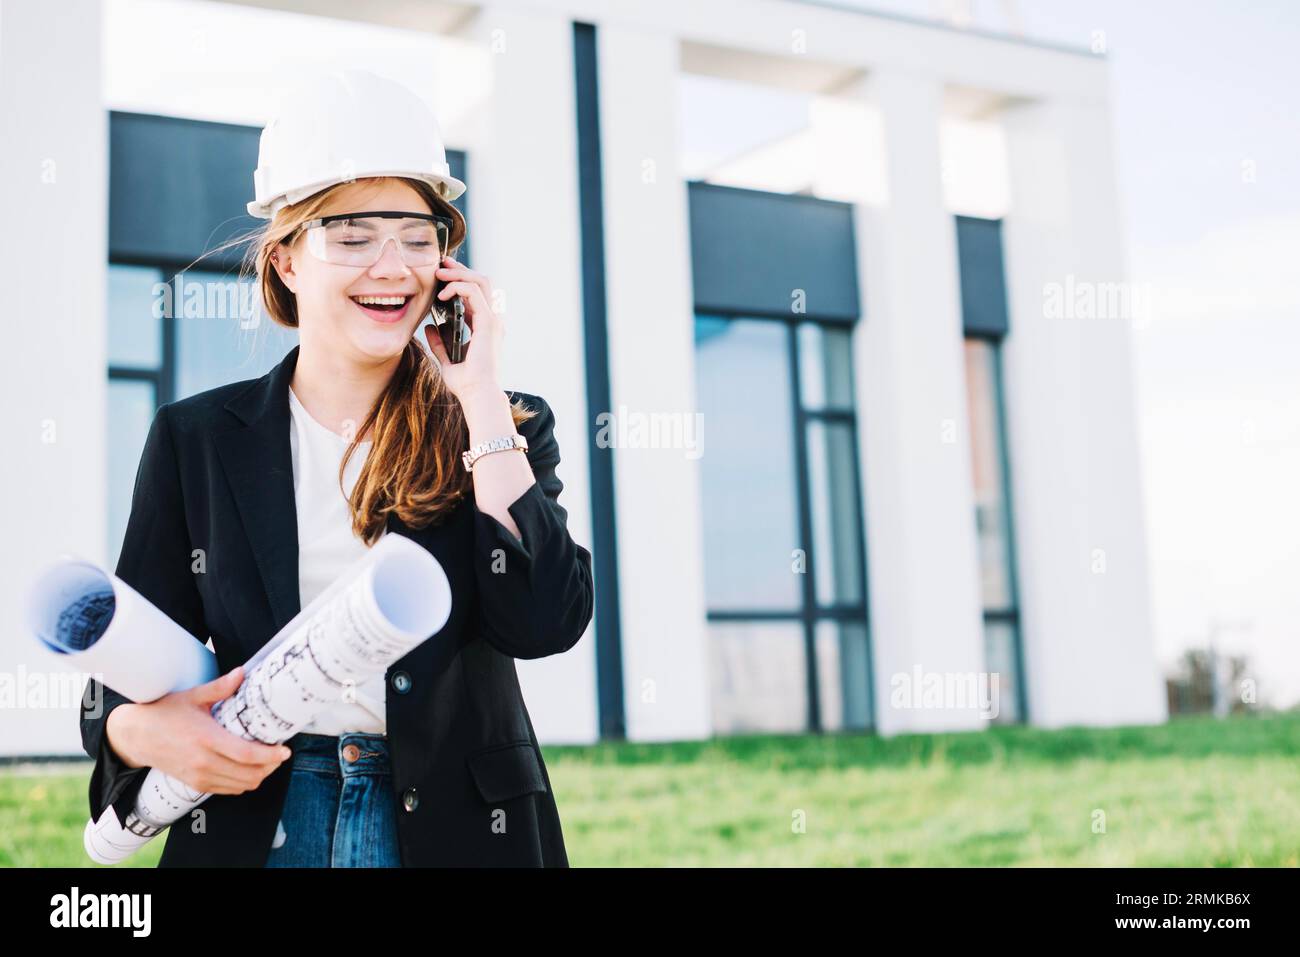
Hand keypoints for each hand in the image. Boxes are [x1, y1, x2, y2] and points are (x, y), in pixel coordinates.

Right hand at [105, 665, 291, 795]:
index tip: (285, 751)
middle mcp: (204, 762)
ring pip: (241, 786)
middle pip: (249, 774)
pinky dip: (243, 783)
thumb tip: (242, 673)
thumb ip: (220, 687)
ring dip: (259, 776)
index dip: (270, 756)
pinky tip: (248, 769)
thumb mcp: (192, 696)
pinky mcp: (195, 784)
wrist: (136, 735)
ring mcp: (199, 776)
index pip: (246, 754)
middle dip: (270, 767)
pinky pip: (228, 790)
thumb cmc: (164, 713)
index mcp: (206, 738)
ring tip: (267, 761)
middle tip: (279, 754)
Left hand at [423, 254, 503, 399]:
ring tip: (440, 272)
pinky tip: (442, 294)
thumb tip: (430, 327)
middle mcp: (492, 320)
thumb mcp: (448, 360)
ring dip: (459, 272)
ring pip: (480, 281)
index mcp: (485, 327)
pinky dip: (457, 287)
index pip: (476, 294)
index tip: (441, 275)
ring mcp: (492, 319)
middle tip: (441, 264)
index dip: (459, 280)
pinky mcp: (488, 321)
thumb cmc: (466, 383)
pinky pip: (473, 292)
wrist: (477, 394)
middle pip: (481, 281)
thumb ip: (440, 344)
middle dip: (460, 269)